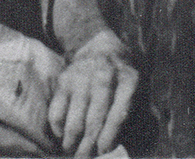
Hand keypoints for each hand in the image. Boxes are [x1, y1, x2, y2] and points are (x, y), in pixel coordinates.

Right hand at [49, 28, 138, 156]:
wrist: (100, 47)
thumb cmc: (121, 77)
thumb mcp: (137, 88)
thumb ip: (132, 113)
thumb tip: (123, 146)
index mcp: (128, 80)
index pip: (119, 114)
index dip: (110, 137)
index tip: (104, 152)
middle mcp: (105, 77)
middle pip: (94, 120)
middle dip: (89, 146)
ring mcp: (82, 78)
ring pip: (74, 120)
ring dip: (72, 142)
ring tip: (72, 151)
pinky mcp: (64, 80)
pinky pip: (57, 112)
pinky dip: (58, 129)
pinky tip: (62, 136)